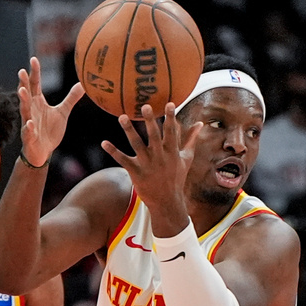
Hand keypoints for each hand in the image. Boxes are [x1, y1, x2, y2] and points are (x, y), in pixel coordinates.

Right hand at [17, 57, 84, 166]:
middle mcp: (31, 110)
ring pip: (24, 110)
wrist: (44, 152)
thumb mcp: (63, 112)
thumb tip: (83, 84)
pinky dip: (28, 128)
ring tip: (21, 91)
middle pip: (27, 94)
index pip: (35, 84)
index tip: (34, 59)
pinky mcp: (29, 137)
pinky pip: (28, 131)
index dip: (35, 72)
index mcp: (38, 102)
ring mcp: (28, 123)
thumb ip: (71, 98)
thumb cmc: (50, 130)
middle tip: (22, 71)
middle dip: (24, 83)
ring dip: (23, 101)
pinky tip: (30, 123)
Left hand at [100, 101, 201, 233]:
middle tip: (144, 106)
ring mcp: (147, 164)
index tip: (169, 103)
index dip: (170, 117)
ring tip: (122, 117)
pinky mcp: (136, 172)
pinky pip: (123, 160)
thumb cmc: (177, 178)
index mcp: (172, 151)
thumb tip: (200, 124)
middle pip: (154, 136)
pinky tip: (104, 142)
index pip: (171, 132)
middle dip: (150, 121)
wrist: (167, 202)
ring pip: (137, 144)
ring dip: (129, 130)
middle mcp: (159, 156)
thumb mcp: (187, 158)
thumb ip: (191, 139)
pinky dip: (113, 151)